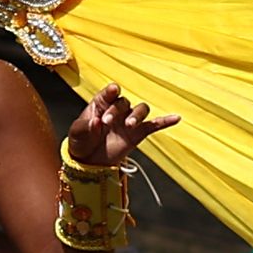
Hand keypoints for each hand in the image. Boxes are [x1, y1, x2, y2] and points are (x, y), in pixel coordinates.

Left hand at [66, 84, 180, 171]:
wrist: (89, 162)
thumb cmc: (81, 142)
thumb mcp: (76, 134)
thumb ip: (84, 128)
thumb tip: (95, 123)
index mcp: (101, 105)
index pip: (109, 94)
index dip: (112, 91)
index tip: (114, 90)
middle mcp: (117, 110)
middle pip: (124, 102)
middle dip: (116, 110)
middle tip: (107, 122)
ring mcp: (129, 121)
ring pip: (140, 110)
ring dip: (137, 115)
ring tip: (130, 125)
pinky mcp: (138, 133)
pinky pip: (154, 125)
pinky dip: (165, 121)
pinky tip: (175, 118)